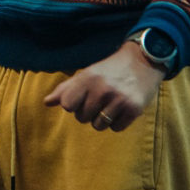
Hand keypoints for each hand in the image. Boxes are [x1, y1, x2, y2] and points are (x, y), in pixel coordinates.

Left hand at [42, 40, 162, 132]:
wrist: (144, 60)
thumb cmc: (110, 70)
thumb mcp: (88, 73)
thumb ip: (66, 88)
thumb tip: (46, 102)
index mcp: (88, 78)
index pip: (67, 104)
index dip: (73, 104)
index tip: (82, 97)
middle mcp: (102, 89)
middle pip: (82, 118)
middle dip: (89, 111)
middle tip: (100, 99)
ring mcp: (119, 99)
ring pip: (99, 126)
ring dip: (103, 119)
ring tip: (111, 104)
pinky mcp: (134, 109)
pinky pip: (117, 128)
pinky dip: (119, 122)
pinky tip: (123, 108)